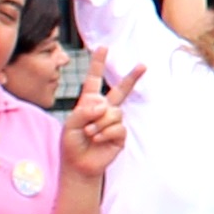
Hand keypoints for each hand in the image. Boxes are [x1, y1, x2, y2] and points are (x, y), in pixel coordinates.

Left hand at [62, 67, 134, 182]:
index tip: (103, 48)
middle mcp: (103, 109)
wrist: (80, 165)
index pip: (93, 80)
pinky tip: (98, 140)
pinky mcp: (120, 134)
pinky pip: (117, 127)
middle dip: (132, 78)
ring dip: (99, 124)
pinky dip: (105, 134)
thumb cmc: (72, 144)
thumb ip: (84, 111)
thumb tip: (103, 105)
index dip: (98, 64)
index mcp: (88, 103)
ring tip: (90, 134)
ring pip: (113, 113)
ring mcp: (113, 121)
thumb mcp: (70, 125)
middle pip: (120, 90)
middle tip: (143, 65)